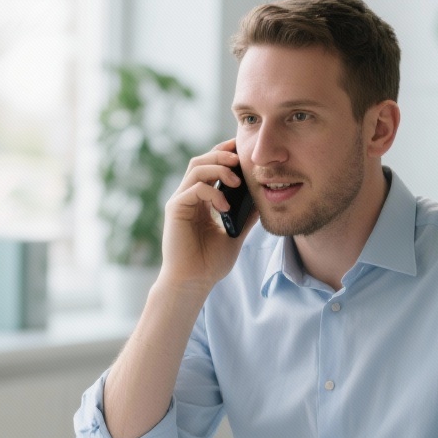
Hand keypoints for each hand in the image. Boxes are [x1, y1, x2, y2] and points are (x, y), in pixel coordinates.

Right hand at [157, 139, 259, 293]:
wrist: (193, 282)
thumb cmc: (209, 263)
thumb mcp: (235, 234)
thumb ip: (245, 216)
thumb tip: (262, 200)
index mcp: (200, 201)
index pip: (210, 168)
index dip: (225, 157)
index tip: (244, 154)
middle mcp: (187, 197)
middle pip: (201, 161)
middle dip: (222, 155)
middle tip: (241, 159)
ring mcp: (180, 202)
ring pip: (196, 168)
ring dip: (219, 169)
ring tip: (237, 181)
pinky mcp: (175, 209)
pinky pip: (194, 189)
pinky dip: (212, 193)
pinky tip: (225, 207)